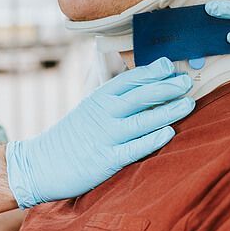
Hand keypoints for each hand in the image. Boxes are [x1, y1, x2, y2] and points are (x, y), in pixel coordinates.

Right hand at [5, 57, 193, 208]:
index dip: (152, 71)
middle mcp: (103, 114)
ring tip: (188, 104)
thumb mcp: (91, 109)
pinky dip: (151, 140)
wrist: (41, 164)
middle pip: (140, 96)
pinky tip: (169, 133)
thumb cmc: (74, 135)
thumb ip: (116, 98)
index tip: (170, 66)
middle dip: (166, 88)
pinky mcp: (106, 160)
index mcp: (100, 98)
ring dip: (167, 111)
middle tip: (187, 83)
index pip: (130, 79)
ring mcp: (105, 136)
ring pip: (142, 120)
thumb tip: (150, 87)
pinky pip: (133, 148)